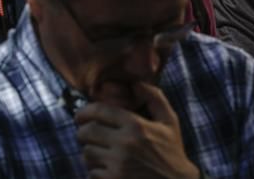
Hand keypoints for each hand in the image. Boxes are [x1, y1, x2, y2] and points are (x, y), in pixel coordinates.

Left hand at [75, 82, 198, 178]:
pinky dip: (95, 170)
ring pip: (87, 153)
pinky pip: (91, 172)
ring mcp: (118, 164)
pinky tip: (107, 169)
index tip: (80, 115)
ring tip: (99, 152)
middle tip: (85, 134)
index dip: (85, 111)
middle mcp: (125, 143)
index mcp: (137, 125)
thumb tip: (137, 83)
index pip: (100, 111)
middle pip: (87, 132)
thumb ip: (155, 98)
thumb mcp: (170, 122)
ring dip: (89, 152)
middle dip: (83, 132)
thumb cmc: (172, 152)